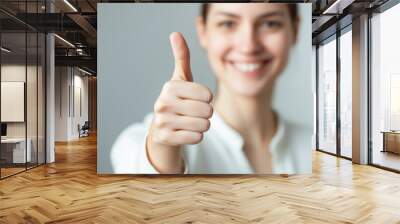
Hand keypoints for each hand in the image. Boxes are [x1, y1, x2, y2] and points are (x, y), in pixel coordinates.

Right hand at [146, 32, 212, 172]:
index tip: (197, 99)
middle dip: (206, 114)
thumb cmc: (177, 100)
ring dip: (203, 126)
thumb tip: (175, 34)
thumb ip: (182, 57)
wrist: (162, 129)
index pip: (206, 95)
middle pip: (207, 111)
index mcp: (170, 87)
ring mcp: (163, 122)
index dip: (207, 99)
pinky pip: (196, 138)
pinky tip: (187, 132)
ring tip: (192, 122)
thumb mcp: (180, 79)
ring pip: (203, 125)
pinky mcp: (166, 138)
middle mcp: (163, 103)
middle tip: (195, 113)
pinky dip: (197, 136)